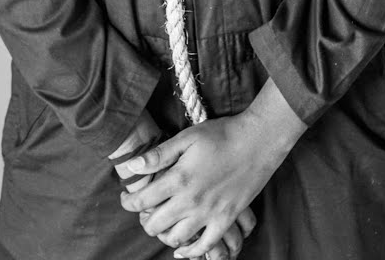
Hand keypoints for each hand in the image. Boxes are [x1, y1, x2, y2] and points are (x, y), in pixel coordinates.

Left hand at [119, 80, 305, 257]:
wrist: (258, 141)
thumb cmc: (222, 135)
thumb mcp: (187, 138)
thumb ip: (159, 155)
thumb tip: (132, 166)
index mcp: (178, 179)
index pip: (142, 201)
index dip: (128, 202)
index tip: (126, 199)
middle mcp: (191, 201)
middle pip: (155, 224)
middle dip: (144, 220)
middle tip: (146, 211)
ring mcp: (210, 213)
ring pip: (176, 238)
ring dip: (164, 234)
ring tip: (164, 224)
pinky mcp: (227, 219)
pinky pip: (206, 246)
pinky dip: (192, 251)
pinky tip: (184, 247)